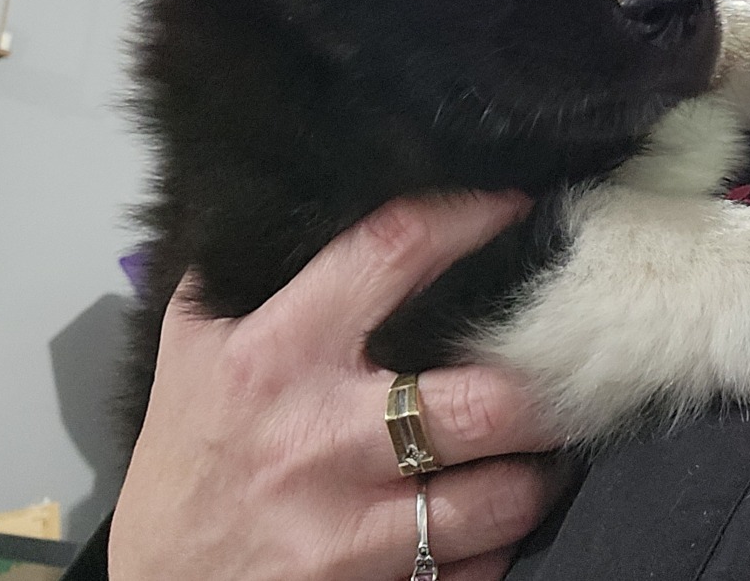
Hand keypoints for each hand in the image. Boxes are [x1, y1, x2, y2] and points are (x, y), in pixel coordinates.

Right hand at [109, 192, 568, 580]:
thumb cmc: (187, 454)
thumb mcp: (194, 343)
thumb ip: (243, 272)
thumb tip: (305, 204)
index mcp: (279, 351)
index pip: (394, 254)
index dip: (468, 218)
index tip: (511, 209)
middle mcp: (321, 435)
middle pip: (482, 397)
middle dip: (543, 375)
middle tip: (562, 351)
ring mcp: (350, 526)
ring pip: (502, 493)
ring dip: (537, 465)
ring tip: (542, 436)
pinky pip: (479, 563)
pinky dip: (501, 535)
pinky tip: (493, 505)